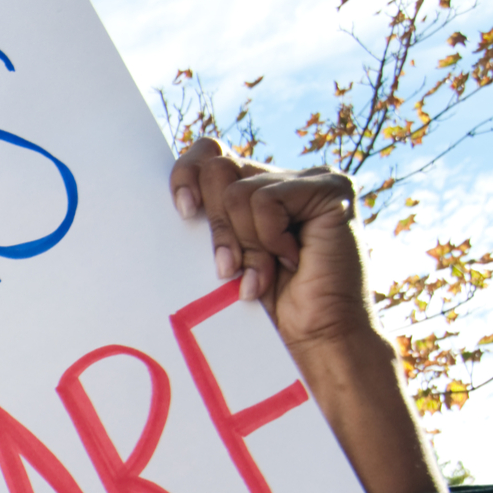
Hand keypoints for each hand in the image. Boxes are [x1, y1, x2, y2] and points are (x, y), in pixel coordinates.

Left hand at [171, 138, 440, 492]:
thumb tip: (161, 200)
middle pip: (217, 167)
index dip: (185, 175)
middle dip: (216, 227)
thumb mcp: (219, 258)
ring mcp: (308, 180)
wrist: (310, 340)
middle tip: (228, 269)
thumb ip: (203, 222)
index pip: (207, 152)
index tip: (183, 212)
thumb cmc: (260, 309)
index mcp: (250, 189)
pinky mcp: (331, 190)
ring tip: (262, 275)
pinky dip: (268, 239)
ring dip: (245, 245)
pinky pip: (267, 201)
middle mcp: (279, 178)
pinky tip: (290, 260)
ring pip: (238, 191)